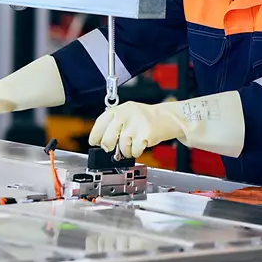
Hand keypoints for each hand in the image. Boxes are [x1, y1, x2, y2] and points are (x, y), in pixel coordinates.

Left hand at [89, 92, 245, 158]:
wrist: (168, 117)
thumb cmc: (144, 117)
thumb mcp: (125, 114)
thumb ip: (112, 124)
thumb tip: (99, 142)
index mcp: (117, 110)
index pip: (99, 124)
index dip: (95, 136)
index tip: (94, 143)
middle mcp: (124, 116)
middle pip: (107, 140)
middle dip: (109, 147)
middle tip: (113, 147)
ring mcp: (134, 125)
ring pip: (121, 148)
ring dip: (126, 150)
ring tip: (133, 142)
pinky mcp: (144, 135)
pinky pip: (134, 151)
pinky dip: (136, 151)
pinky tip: (140, 144)